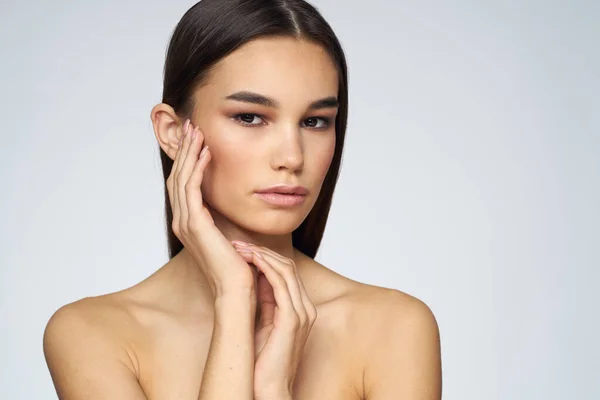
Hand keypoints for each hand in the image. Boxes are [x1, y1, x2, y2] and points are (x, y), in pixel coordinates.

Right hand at [168, 120, 255, 296]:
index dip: (189, 160)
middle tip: (192, 125)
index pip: (184, 184)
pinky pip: (191, 188)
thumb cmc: (239, 267)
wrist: (238, 291)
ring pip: (182, 178)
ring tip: (197, 131)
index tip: (198, 139)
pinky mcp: (195, 224)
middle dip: (185, 150)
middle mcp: (183, 222)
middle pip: (178, 176)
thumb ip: (228, 219)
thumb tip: (237, 205)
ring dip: (189, 152)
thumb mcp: (232, 235)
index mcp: (190, 224)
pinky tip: (206, 151)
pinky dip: (197, 167)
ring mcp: (186, 223)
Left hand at [232, 242, 316, 397]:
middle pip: (288, 266)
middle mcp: (306, 308)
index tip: (242, 249)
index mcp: (300, 308)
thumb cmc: (263, 362)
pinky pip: (281, 284)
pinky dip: (266, 268)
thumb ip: (265, 301)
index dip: (265, 256)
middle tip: (238, 244)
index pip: (287, 272)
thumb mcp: (264, 323)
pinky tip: (250, 261)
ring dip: (261, 255)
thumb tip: (255, 276)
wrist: (269, 390)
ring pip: (285, 270)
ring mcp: (302, 313)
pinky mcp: (292, 320)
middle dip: (262, 251)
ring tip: (240, 249)